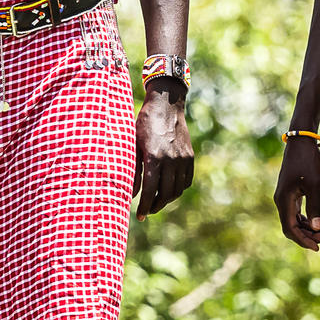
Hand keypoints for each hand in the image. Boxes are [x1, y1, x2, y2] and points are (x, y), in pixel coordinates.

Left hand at [133, 88, 193, 215]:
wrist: (166, 105)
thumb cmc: (143, 123)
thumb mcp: (133, 144)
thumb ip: (132, 169)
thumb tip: (128, 193)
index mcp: (154, 157)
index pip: (150, 190)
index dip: (144, 206)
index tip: (139, 215)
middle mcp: (171, 160)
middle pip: (165, 194)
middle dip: (155, 206)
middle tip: (146, 212)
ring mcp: (183, 158)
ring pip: (177, 190)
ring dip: (166, 200)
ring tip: (155, 203)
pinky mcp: (190, 156)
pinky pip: (186, 180)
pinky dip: (177, 189)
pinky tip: (168, 190)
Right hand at [275, 136, 319, 248]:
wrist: (301, 143)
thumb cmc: (307, 161)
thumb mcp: (314, 184)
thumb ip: (315, 207)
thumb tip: (316, 227)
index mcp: (283, 200)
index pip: (290, 228)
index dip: (303, 240)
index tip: (318, 247)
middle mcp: (281, 201)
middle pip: (292, 227)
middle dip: (309, 235)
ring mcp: (286, 198)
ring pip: (296, 221)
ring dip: (311, 228)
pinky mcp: (291, 194)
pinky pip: (298, 214)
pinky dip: (309, 219)